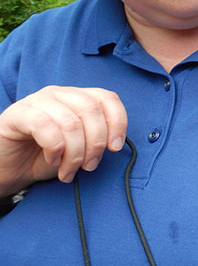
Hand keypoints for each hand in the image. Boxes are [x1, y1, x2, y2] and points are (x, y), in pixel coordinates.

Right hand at [0, 86, 127, 196]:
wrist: (9, 167)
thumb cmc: (46, 155)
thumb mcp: (79, 147)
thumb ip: (97, 139)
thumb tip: (114, 143)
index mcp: (78, 97)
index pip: (108, 98)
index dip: (118, 122)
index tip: (115, 148)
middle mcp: (60, 94)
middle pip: (91, 110)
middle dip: (95, 143)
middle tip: (89, 166)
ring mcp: (38, 100)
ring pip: (70, 122)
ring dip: (75, 153)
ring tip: (70, 171)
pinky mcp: (18, 113)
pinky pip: (44, 126)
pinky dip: (55, 148)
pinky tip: (53, 160)